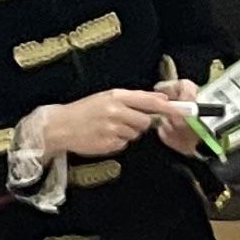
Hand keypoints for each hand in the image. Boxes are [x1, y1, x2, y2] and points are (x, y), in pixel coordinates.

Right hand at [34, 87, 178, 159]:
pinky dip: (118, 141)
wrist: (60, 126)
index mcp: (116, 96)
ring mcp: (113, 128)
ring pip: (135, 134)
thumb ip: (132, 98)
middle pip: (145, 121)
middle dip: (140, 123)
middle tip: (125, 121)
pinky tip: (104, 136)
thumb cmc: (84, 110)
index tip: (179, 110)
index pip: (149, 101)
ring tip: (110, 127)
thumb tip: (159, 98)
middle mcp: (116, 111)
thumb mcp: (106, 97)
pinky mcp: (109, 144)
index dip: (166, 106)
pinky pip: (124, 144)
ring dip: (128, 132)